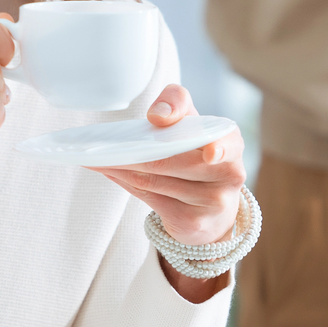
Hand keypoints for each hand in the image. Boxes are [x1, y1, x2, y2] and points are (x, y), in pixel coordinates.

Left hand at [91, 84, 244, 303]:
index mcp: (231, 143)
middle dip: (137, 152)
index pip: (226, 139)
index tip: (208, 153)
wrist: (213, 210)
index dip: (218, 148)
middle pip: (174, 160)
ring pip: (156, 180)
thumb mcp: (192, 123)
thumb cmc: (196, 155)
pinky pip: (151, 198)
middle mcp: (229, 174)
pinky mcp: (193, 222)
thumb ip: (176, 104)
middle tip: (105, 145)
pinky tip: (110, 172)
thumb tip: (157, 117)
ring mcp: (212, 202)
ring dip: (121, 167)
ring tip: (96, 157)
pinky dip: (125, 182)